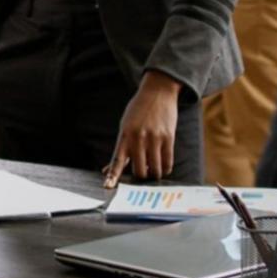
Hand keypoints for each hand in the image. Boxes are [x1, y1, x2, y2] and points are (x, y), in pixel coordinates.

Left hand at [104, 71, 182, 187]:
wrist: (157, 91)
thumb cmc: (138, 111)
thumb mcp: (125, 126)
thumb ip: (120, 149)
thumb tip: (107, 170)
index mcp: (125, 135)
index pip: (117, 160)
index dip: (113, 175)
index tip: (108, 186)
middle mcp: (138, 138)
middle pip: (139, 170)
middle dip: (142, 175)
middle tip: (143, 171)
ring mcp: (154, 138)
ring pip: (155, 169)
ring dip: (154, 174)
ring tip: (154, 169)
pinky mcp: (168, 137)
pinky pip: (168, 162)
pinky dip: (165, 168)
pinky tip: (164, 166)